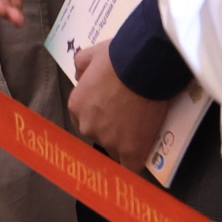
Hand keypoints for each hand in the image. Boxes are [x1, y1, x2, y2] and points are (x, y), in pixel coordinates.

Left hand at [68, 42, 169, 163]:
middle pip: (99, 136)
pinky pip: (131, 167)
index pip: (84, 120)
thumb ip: (81, 66)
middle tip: (129, 118)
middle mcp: (88, 127)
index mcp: (76, 106)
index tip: (112, 111)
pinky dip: (135, 166)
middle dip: (111, 130)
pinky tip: (141, 160)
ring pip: (116, 150)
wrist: (144, 66)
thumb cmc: (118, 57)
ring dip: (126, 144)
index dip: (99, 117)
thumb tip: (80, 76)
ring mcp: (110, 141)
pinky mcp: (132, 150)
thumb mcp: (90, 54)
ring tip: (142, 131)